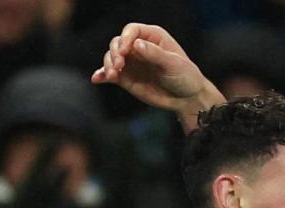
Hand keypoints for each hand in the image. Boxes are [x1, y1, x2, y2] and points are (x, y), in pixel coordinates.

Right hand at [91, 23, 222, 127]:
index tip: (125, 51)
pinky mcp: (126, 77)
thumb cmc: (186, 76)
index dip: (125, 39)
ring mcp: (131, 62)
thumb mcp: (174, 64)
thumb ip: (155, 54)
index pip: (131, 31)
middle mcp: (138, 47)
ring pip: (110, 57)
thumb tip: (136, 44)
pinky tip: (97, 79)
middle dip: (115, 53)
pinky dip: (101, 75)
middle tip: (119, 66)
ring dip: (108, 64)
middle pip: (117, 43)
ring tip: (113, 75)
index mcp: (152, 37)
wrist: (187, 98)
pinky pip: (109, 74)